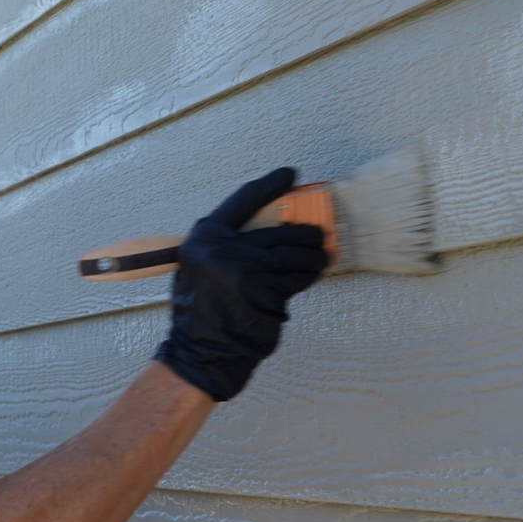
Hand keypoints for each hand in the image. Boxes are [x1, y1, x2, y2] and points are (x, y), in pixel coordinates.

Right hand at [154, 167, 326, 399]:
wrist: (201, 347)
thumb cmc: (201, 308)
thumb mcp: (200, 266)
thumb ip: (225, 245)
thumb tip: (269, 229)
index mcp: (206, 238)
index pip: (244, 200)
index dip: (270, 185)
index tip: (290, 174)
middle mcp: (226, 250)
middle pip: (279, 232)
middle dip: (306, 235)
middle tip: (319, 237)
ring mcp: (248, 271)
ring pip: (294, 256)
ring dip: (314, 257)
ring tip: (322, 258)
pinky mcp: (267, 292)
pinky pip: (296, 280)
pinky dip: (307, 278)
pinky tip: (311, 276)